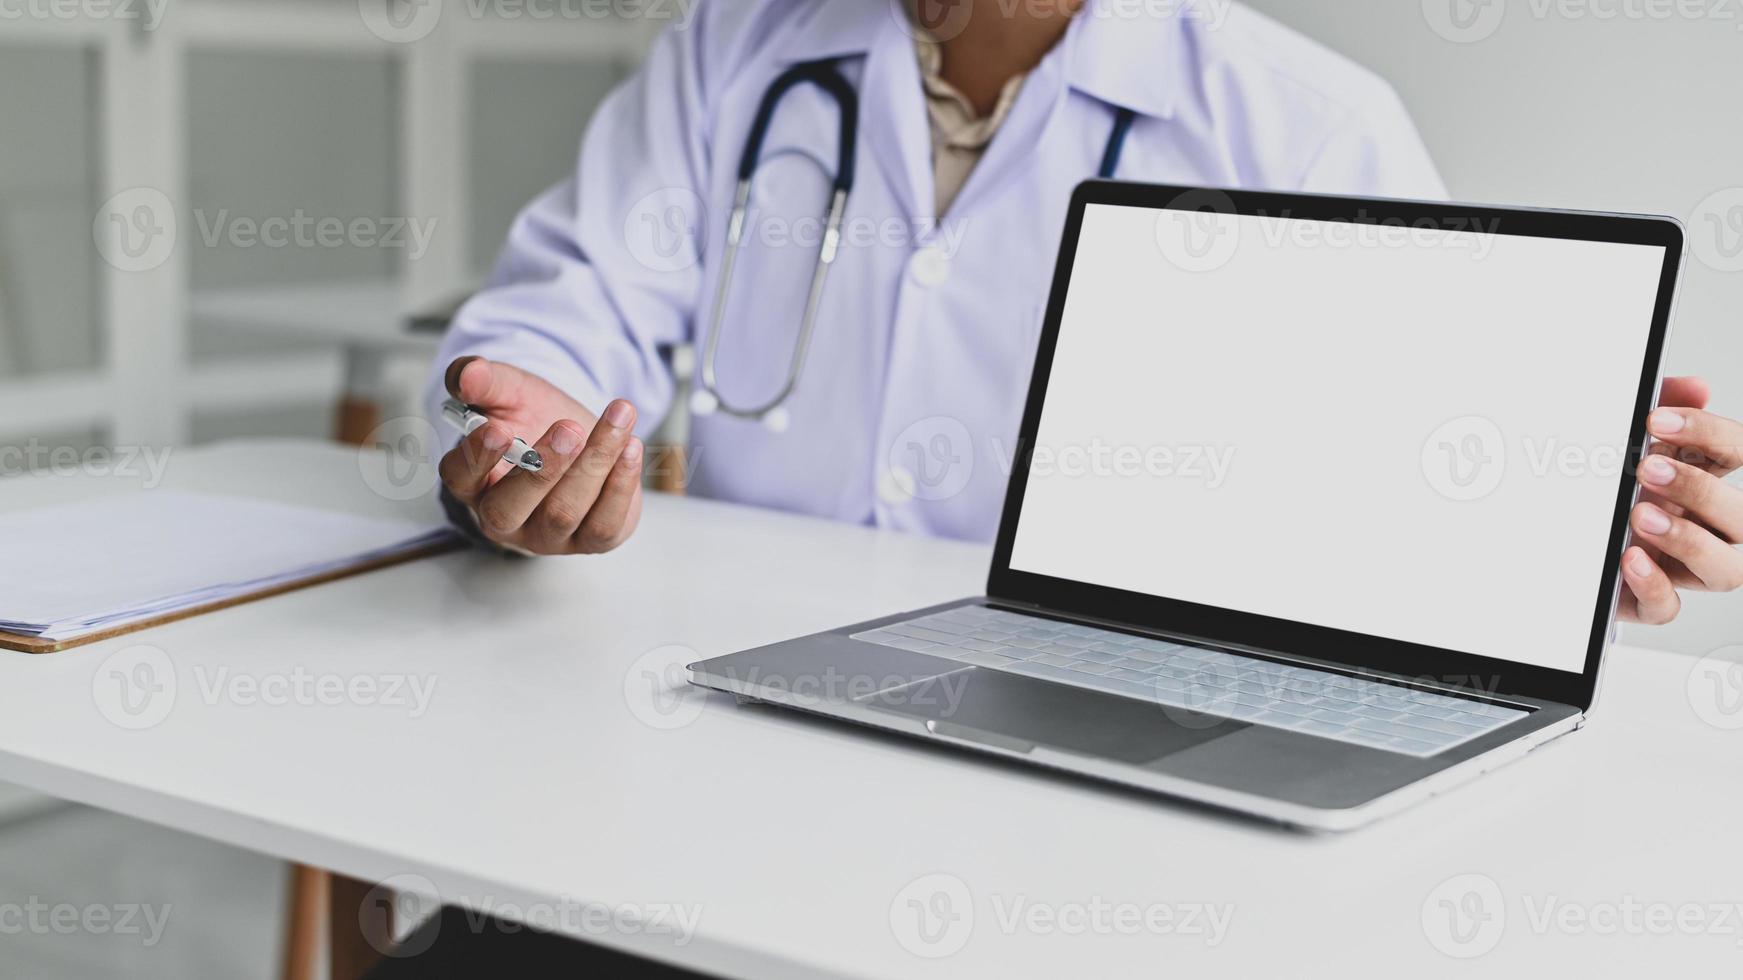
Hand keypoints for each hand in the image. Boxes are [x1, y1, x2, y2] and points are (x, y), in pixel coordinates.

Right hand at [437, 356, 644, 554]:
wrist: (581, 438)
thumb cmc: (535, 421)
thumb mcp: (510, 393)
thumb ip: (486, 380)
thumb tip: (468, 375)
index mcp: (474, 483)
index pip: (460, 478)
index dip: (477, 457)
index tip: (498, 429)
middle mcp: (503, 520)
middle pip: (508, 509)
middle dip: (542, 468)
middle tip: (568, 429)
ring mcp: (547, 536)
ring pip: (564, 513)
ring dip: (594, 462)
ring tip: (617, 418)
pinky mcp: (591, 540)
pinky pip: (604, 524)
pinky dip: (621, 483)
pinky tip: (631, 446)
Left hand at [1619, 376, 1742, 623]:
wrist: (1549, 541)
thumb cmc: (1599, 488)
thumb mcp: (1618, 440)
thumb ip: (1656, 407)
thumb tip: (1694, 386)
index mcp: (1701, 481)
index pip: (1735, 454)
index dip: (1710, 435)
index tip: (1659, 420)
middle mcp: (1702, 527)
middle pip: (1742, 516)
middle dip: (1701, 490)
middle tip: (1647, 469)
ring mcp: (1679, 567)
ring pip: (1725, 569)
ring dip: (1689, 540)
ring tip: (1641, 516)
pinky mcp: (1646, 600)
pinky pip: (1668, 607)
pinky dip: (1653, 584)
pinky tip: (1630, 558)